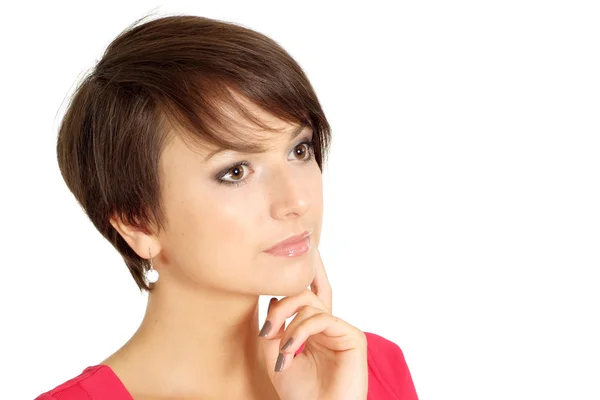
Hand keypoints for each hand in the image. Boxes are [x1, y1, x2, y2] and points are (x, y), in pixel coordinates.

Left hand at [258, 249, 367, 399]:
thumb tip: (274, 298)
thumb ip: (274, 326)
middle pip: (304, 294)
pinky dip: (301, 332)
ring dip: (288, 328)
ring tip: (282, 355)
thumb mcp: (274, 355)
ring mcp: (341, 330)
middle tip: (267, 331)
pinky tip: (292, 349)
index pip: (313, 292)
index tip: (310, 248)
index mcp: (313, 328)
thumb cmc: (298, 393)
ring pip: (309, 304)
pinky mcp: (353, 337)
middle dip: (281, 307)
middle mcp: (329, 325)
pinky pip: (321, 319)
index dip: (314, 270)